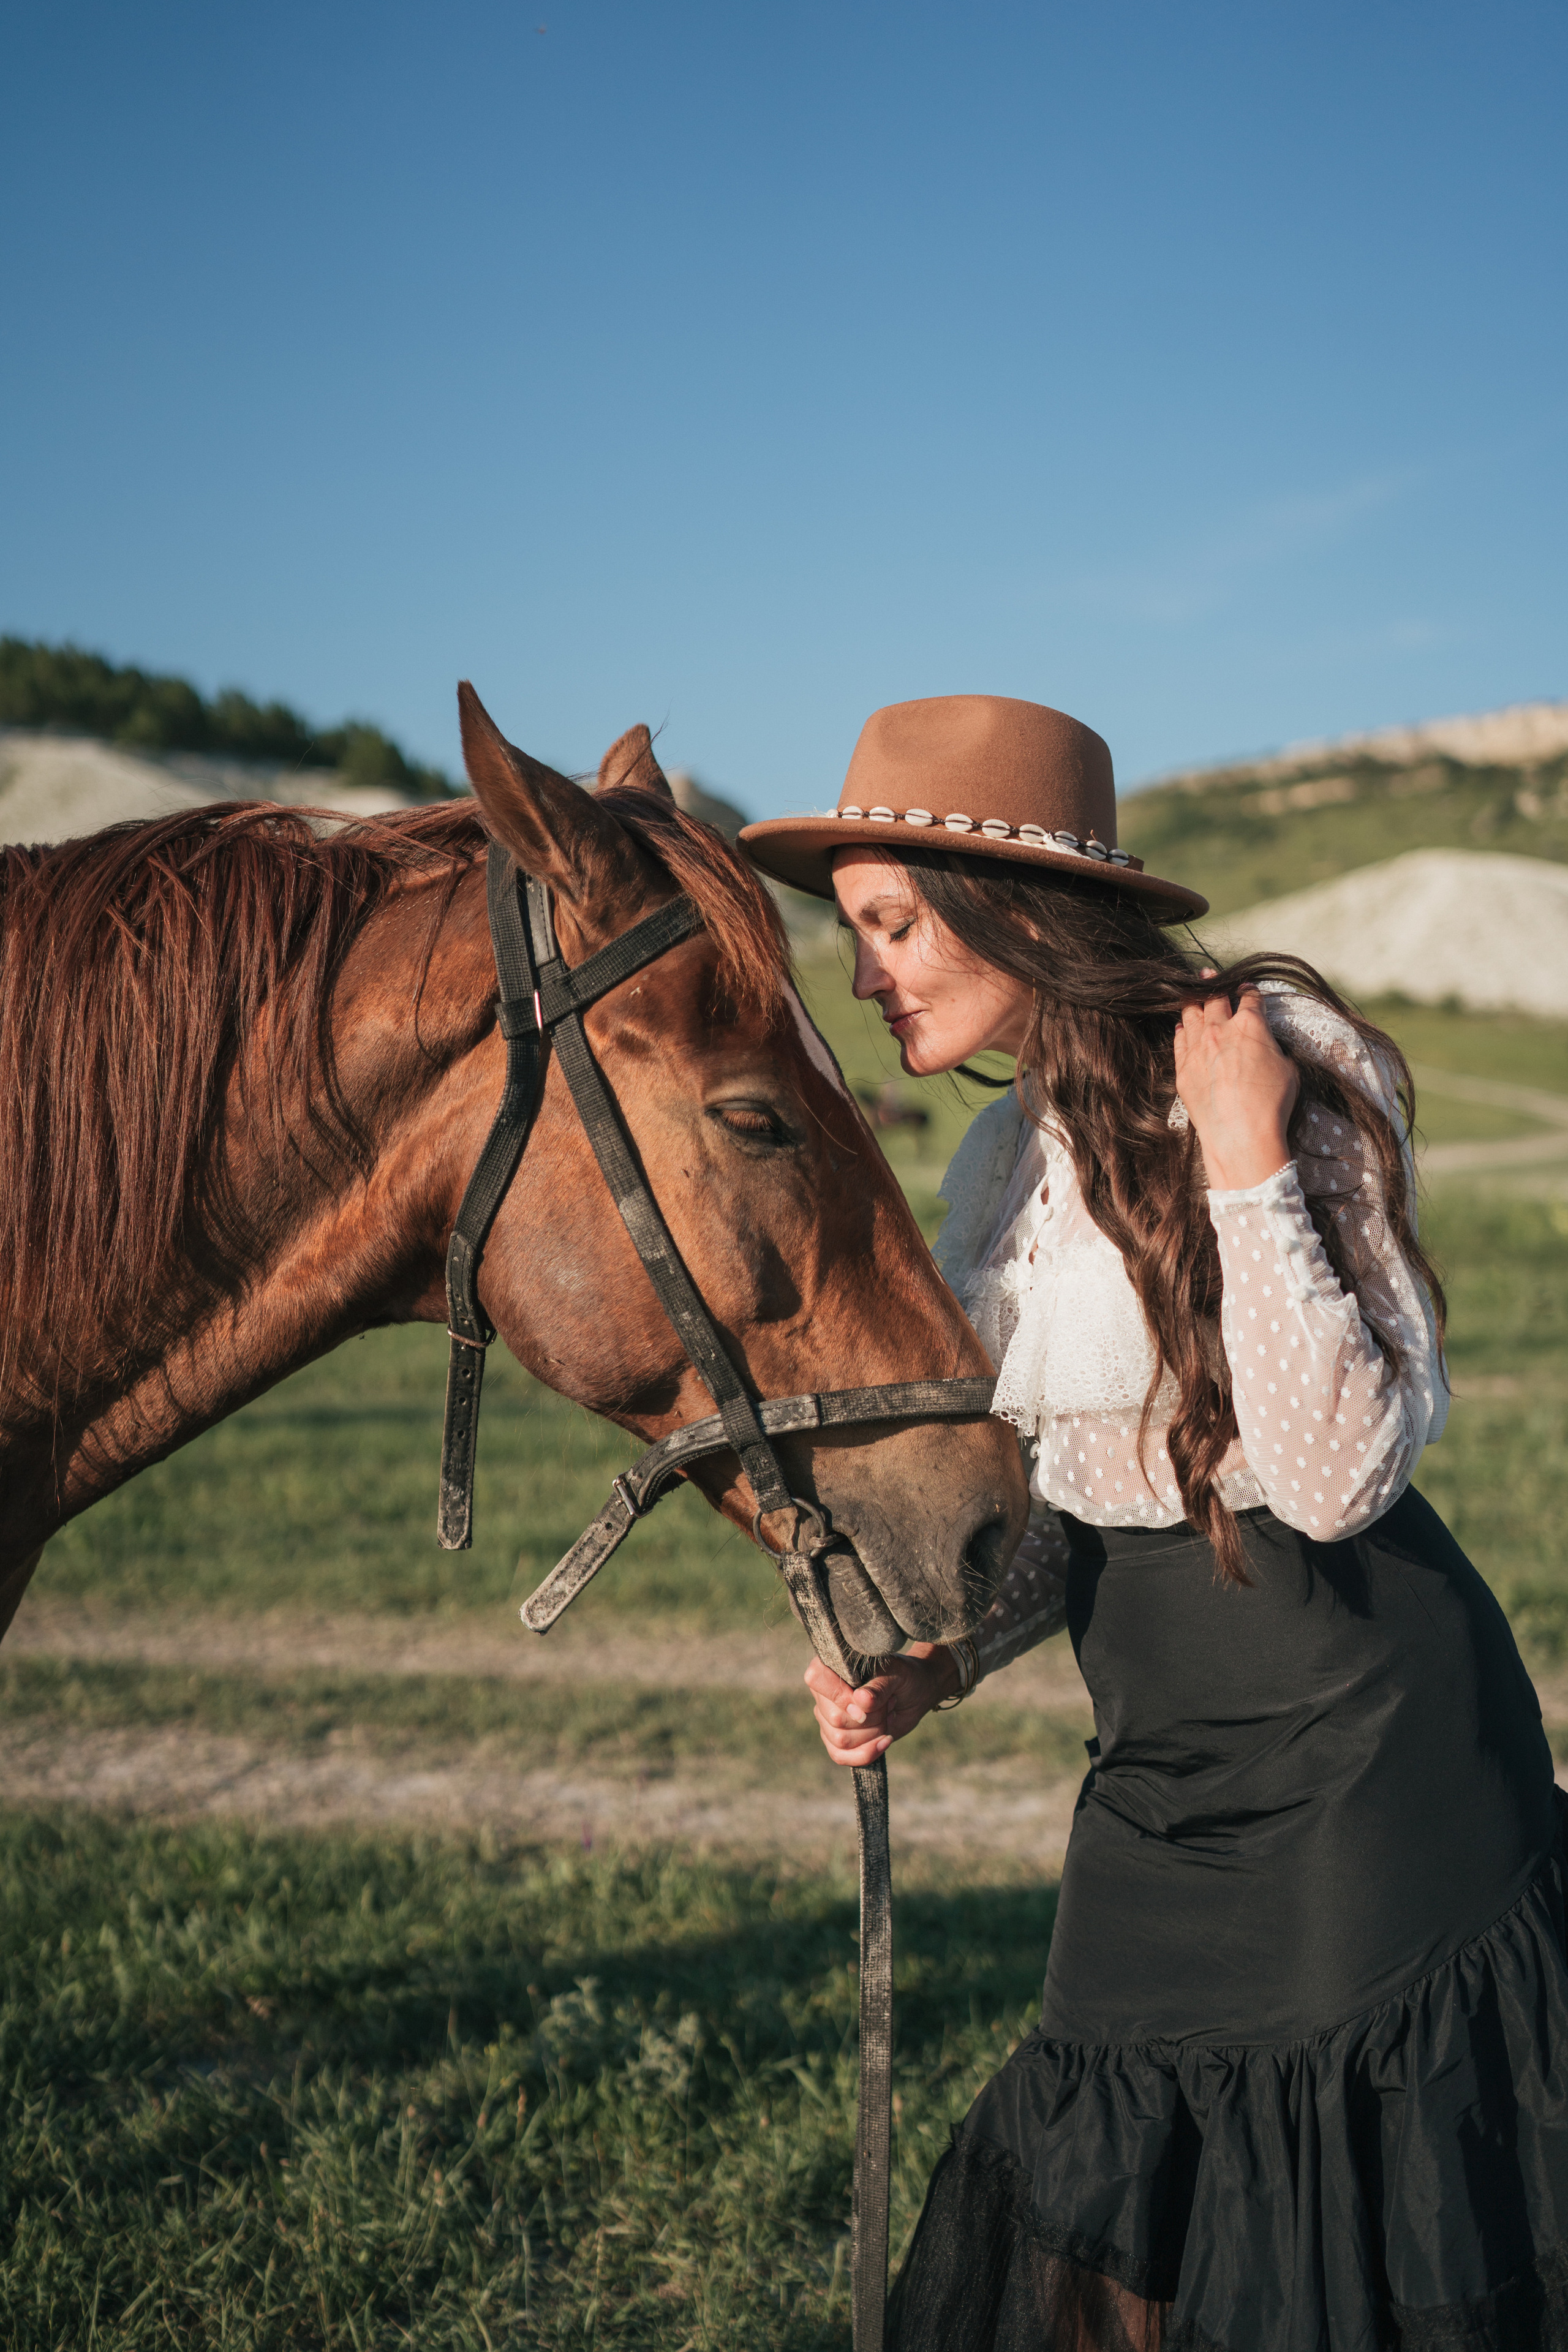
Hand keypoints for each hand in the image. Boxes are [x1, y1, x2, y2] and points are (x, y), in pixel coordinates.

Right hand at [804, 1644, 954, 1767]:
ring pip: (840, 1739)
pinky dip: (866, 1754)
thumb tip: (860, 1701)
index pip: (816, 1678)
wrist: (915, 1694)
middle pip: (835, 1718)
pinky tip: (885, 1741)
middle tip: (890, 1703)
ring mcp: (828, 1718)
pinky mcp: (837, 1739)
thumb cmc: (903, 1676)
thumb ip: (878, 1686)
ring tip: (888, 1716)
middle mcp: (824, 1692)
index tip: (867, 1702)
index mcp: (831, 1665)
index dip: (840, 1696)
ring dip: (873, 1733)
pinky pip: (840, 1755)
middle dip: (871, 1718)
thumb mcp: (897, 1675)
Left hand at [1174, 982, 1299, 1190]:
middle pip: (1214, 998)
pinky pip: (1179, 1041)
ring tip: (1191, 995)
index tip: (1247, 989)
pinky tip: (1183, 1027)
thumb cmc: (1272, 1103)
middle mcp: (1220, 1030)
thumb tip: (1267, 1046)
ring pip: (1191, 1015)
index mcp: (1250, 1025)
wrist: (1241, 1134)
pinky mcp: (1183, 1069)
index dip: (1249, 991)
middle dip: (1214, 984)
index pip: (1249, 998)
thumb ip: (1274, 1049)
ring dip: (1193, 1002)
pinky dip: (1182, 1030)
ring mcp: (1198, 1048)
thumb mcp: (1289, 1069)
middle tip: (1209, 976)